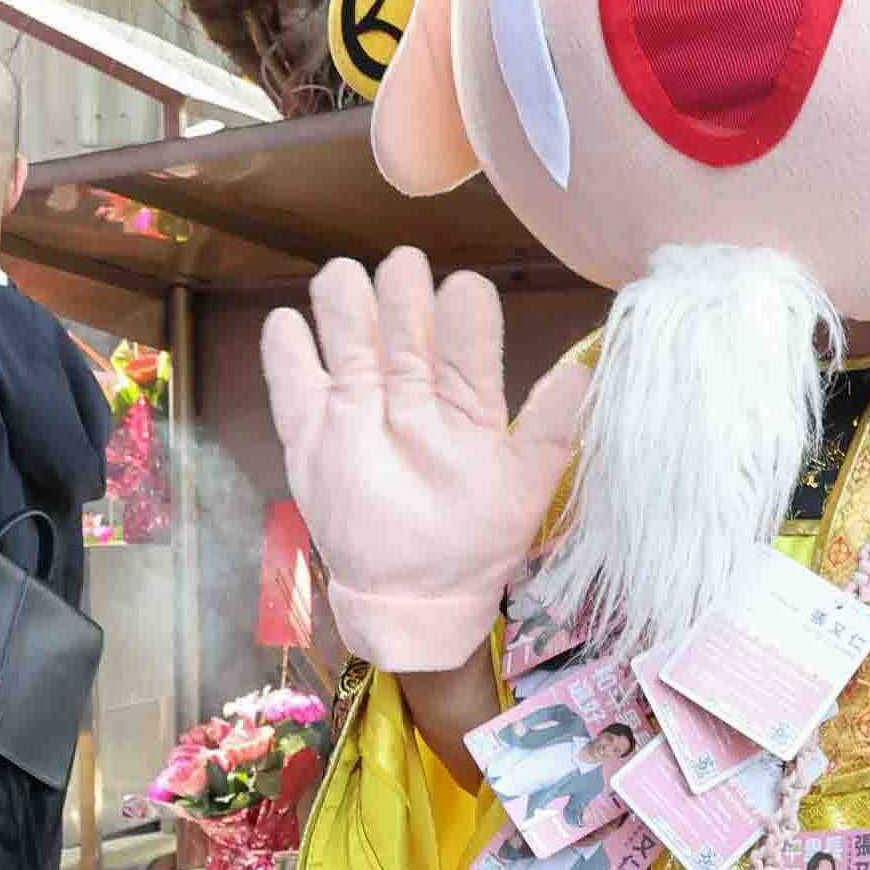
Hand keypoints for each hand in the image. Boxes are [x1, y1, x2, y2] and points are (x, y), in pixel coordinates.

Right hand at [258, 249, 593, 672]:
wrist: (413, 600)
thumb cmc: (475, 544)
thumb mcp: (525, 489)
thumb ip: (550, 430)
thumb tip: (584, 371)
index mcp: (464, 401)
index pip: (464, 341)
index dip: (464, 311)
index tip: (464, 290)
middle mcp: (411, 395)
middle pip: (402, 325)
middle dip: (401, 293)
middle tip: (403, 269)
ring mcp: (357, 411)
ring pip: (348, 340)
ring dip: (344, 304)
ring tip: (343, 279)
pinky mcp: (310, 437)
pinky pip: (291, 386)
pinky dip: (285, 351)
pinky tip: (286, 323)